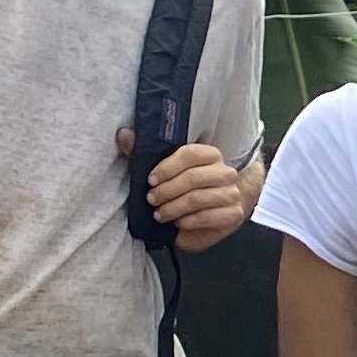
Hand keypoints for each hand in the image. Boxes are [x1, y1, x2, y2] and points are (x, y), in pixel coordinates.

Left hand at [124, 132, 249, 250]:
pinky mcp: (234, 214)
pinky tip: (178, 222)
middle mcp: (225, 172)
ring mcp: (232, 193)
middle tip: (151, 199)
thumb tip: (123, 134)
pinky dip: (189, 221)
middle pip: (194, 177)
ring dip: (174, 208)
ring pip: (199, 199)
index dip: (167, 167)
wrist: (206, 217)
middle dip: (167, 191)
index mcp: (209, 155)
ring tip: (160, 214)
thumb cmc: (180, 190)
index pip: (190, 154)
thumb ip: (141, 152)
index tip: (150, 180)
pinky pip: (209, 217)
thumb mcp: (160, 171)